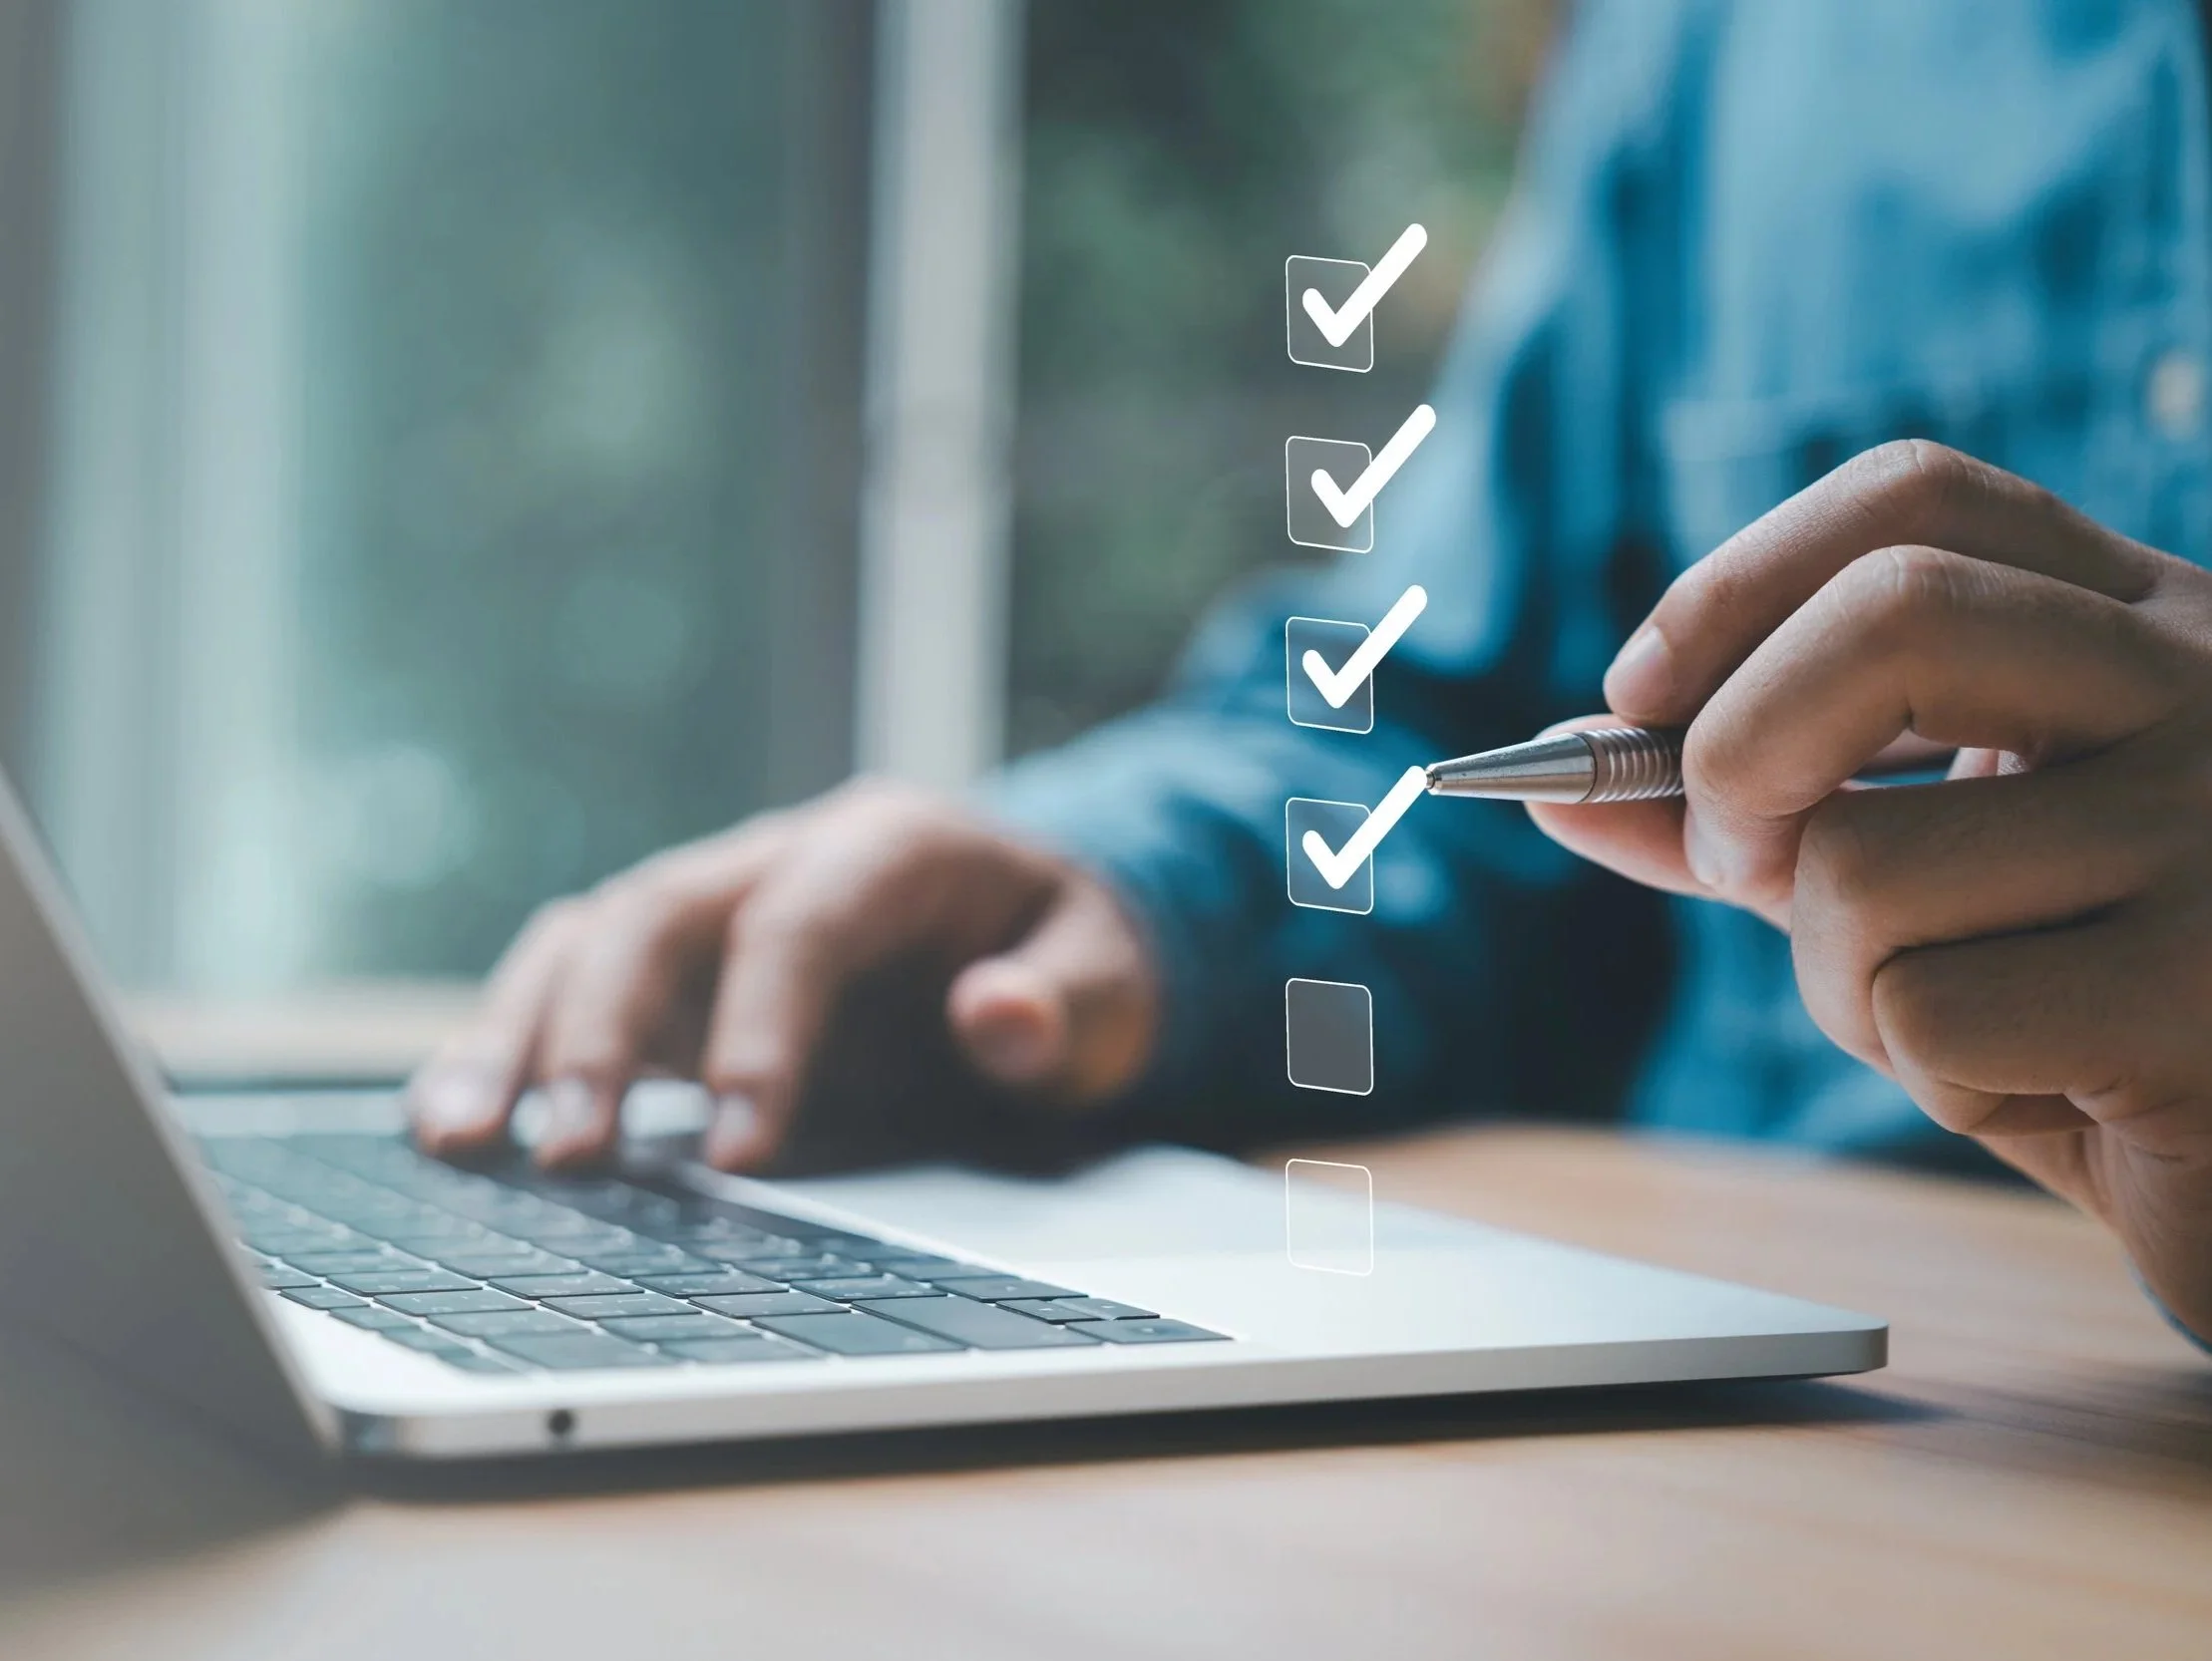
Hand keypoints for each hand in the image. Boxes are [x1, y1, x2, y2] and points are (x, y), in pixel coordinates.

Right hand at [406, 779, 1158, 1171]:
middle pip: (658, 916)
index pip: (800, 920)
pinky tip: (454, 1127)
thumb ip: (1070, 1001)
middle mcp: (778, 860)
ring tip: (459, 1138)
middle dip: (603, 1030)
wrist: (1038, 932)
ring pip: (588, 944)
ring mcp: (716, 915)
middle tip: (570, 1152)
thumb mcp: (1112, 982)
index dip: (764, 1029)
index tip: (745, 1153)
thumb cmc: (1074, 956)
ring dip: (518, 1036)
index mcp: (890, 844)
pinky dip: (508, 1050)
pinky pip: (571, 992)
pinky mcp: (678, 978)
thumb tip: (999, 1016)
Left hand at [1531, 441, 2211, 1338]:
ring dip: (1846, 983)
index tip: (1636, 696)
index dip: (1735, 583)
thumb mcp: (1922, 879)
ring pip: (1865, 861)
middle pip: (1888, 618)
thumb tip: (1566, 777)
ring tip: (1976, 1026)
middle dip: (1736, 756)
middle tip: (1736, 864)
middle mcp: (2207, 686)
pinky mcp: (2209, 993)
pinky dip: (1932, 1078)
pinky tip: (2052, 1095)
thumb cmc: (2090, 1015)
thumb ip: (1764, 815)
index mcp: (2142, 625)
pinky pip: (1930, 1013)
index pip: (1919, 500)